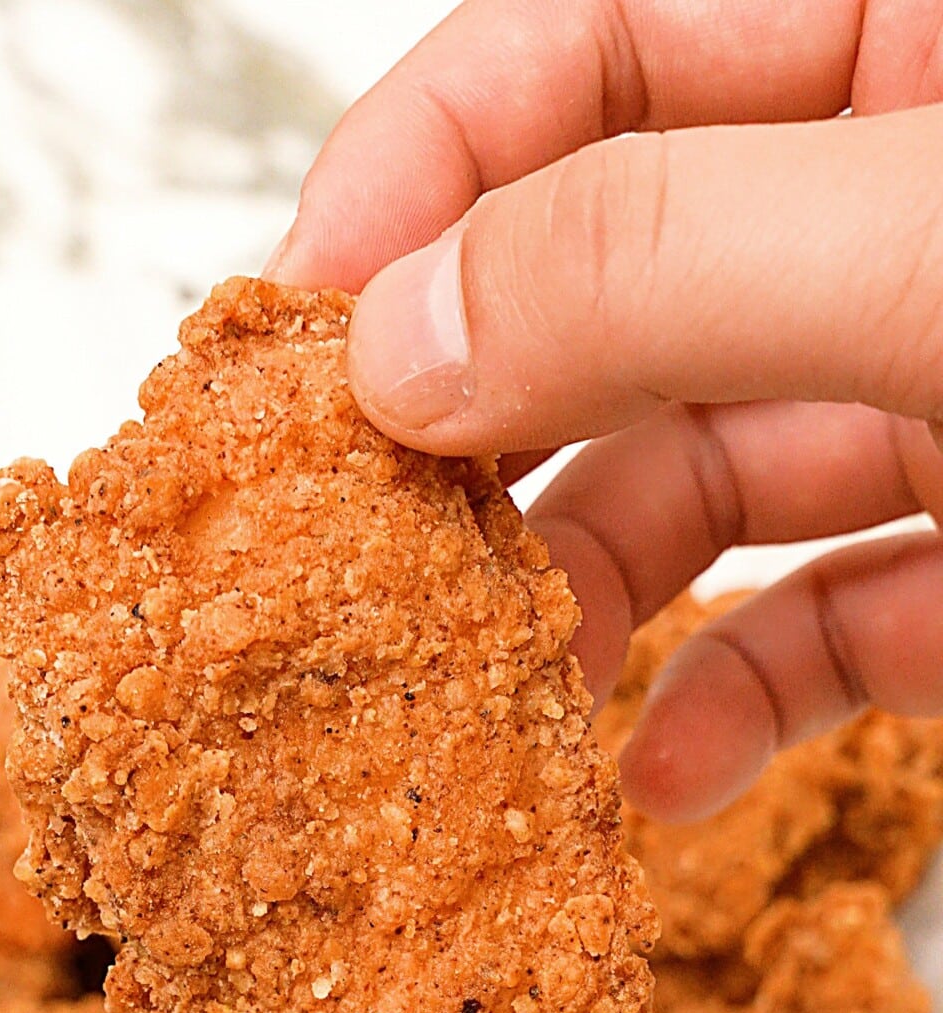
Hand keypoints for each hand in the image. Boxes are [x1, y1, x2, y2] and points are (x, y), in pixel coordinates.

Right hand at [267, 0, 942, 820]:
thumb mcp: (927, 260)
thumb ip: (659, 266)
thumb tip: (404, 338)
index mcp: (913, 36)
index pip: (600, 41)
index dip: (426, 168)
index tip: (299, 327)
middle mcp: (898, 214)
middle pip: (616, 283)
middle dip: (481, 419)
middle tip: (355, 527)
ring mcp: (941, 391)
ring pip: (700, 473)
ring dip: (578, 592)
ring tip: (491, 687)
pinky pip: (819, 622)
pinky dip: (732, 705)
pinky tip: (663, 775)